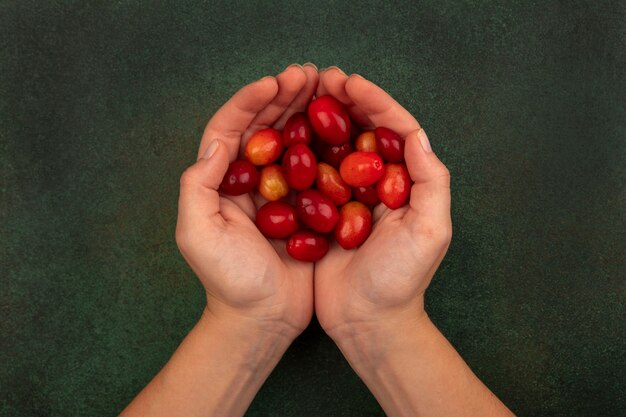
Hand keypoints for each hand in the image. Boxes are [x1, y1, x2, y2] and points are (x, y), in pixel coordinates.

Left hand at [176, 64, 318, 339]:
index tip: (275, 82)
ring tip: (326, 87)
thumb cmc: (227, 280)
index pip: (232, 127)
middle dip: (283, 97)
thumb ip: (199, 185)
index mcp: (221, 180)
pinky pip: (318, 167)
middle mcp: (250, 179)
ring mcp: (280, 191)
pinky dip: (328, 145)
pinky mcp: (306, 206)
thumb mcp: (198, 233)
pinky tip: (344, 127)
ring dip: (306, 112)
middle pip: (264, 126)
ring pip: (293, 140)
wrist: (262, 318)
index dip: (251, 101)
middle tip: (308, 74)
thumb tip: (218, 141)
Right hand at [314, 68, 451, 345]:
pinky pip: (310, 174)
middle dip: (343, 101)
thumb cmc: (402, 281)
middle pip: (362, 131)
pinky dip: (299, 152)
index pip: (393, 130)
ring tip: (301, 95)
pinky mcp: (321, 212)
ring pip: (333, 146)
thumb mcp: (430, 232)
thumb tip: (416, 134)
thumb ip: (430, 182)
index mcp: (405, 182)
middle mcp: (377, 183)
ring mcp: (347, 196)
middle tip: (321, 78)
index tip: (350, 82)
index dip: (374, 102)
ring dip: (319, 119)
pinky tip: (283, 134)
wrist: (367, 321)